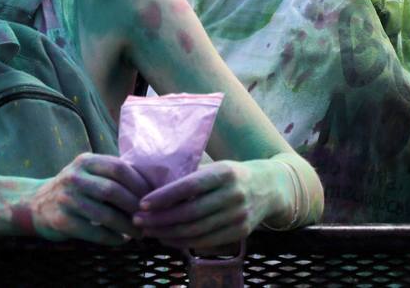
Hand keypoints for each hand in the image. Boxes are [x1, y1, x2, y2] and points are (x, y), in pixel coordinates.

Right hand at [28, 154, 150, 245]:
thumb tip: (151, 187)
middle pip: (113, 190)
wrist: (37, 203)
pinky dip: (111, 238)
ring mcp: (66, 199)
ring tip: (139, 233)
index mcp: (86, 161)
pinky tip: (121, 240)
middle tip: (149, 218)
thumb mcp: (88, 172)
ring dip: (126, 226)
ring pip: (105, 214)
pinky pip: (93, 232)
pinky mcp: (61, 220)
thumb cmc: (74, 188)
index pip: (119, 168)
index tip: (152, 197)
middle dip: (135, 207)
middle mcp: (74, 177)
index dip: (139, 183)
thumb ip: (112, 174)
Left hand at [133, 160, 270, 250]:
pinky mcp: (240, 232)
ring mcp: (238, 215)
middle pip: (190, 212)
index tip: (143, 203)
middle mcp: (233, 194)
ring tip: (149, 231)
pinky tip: (167, 238)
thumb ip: (194, 178)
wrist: (270, 188)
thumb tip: (155, 190)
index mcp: (225, 172)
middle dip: (160, 219)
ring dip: (168, 233)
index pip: (190, 186)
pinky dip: (183, 243)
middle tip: (138, 221)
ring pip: (196, 230)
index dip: (165, 196)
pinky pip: (206, 241)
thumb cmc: (234, 175)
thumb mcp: (218, 167)